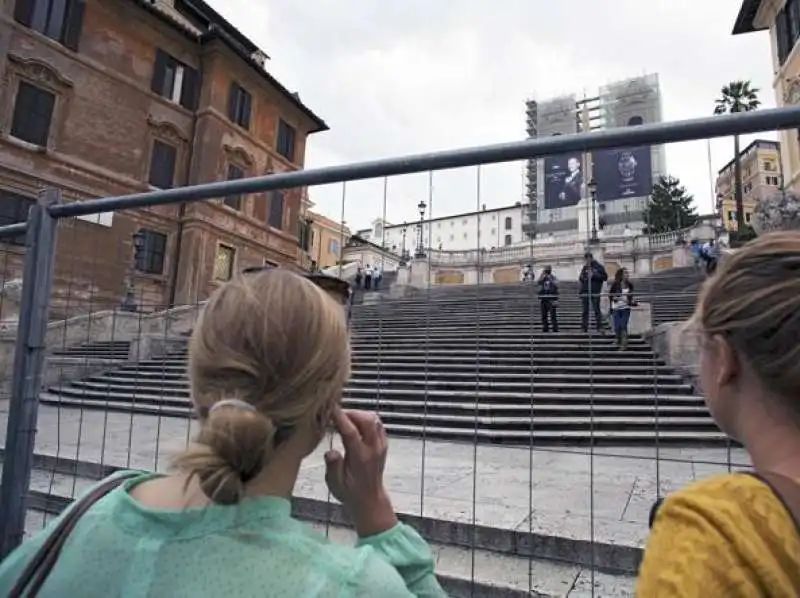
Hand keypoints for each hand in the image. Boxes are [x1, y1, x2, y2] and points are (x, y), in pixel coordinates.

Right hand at [325, 409, 397, 536]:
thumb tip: (331, 452)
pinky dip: (367, 420)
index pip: (351, 431)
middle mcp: (373, 449)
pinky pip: (378, 425)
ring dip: (360, 415)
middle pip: (368, 420)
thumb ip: (333, 466)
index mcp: (360, 458)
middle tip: (338, 414)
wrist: (369, 499)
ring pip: (375, 420)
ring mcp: (381, 446)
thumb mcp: (335, 483)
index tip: (331, 407)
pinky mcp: (383, 445)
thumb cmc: (349, 492)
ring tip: (345, 419)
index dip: (340, 417)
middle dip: (352, 412)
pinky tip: (356, 424)